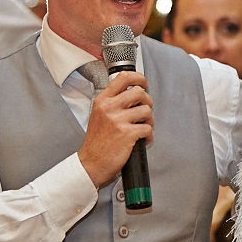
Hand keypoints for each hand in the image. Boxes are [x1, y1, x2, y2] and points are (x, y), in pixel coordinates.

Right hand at [78, 71, 153, 187]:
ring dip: (150, 120)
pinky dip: (149, 135)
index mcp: (102, 101)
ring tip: (143, 127)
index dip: (138, 78)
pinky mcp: (127, 134)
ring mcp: (118, 120)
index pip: (123, 78)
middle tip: (145, 110)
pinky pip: (148, 129)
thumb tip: (134, 94)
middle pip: (139, 92)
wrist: (92, 163)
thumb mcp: (99, 115)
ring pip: (146, 110)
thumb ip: (113, 102)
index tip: (144, 83)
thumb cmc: (97, 142)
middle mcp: (109, 108)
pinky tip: (143, 139)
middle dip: (148, 101)